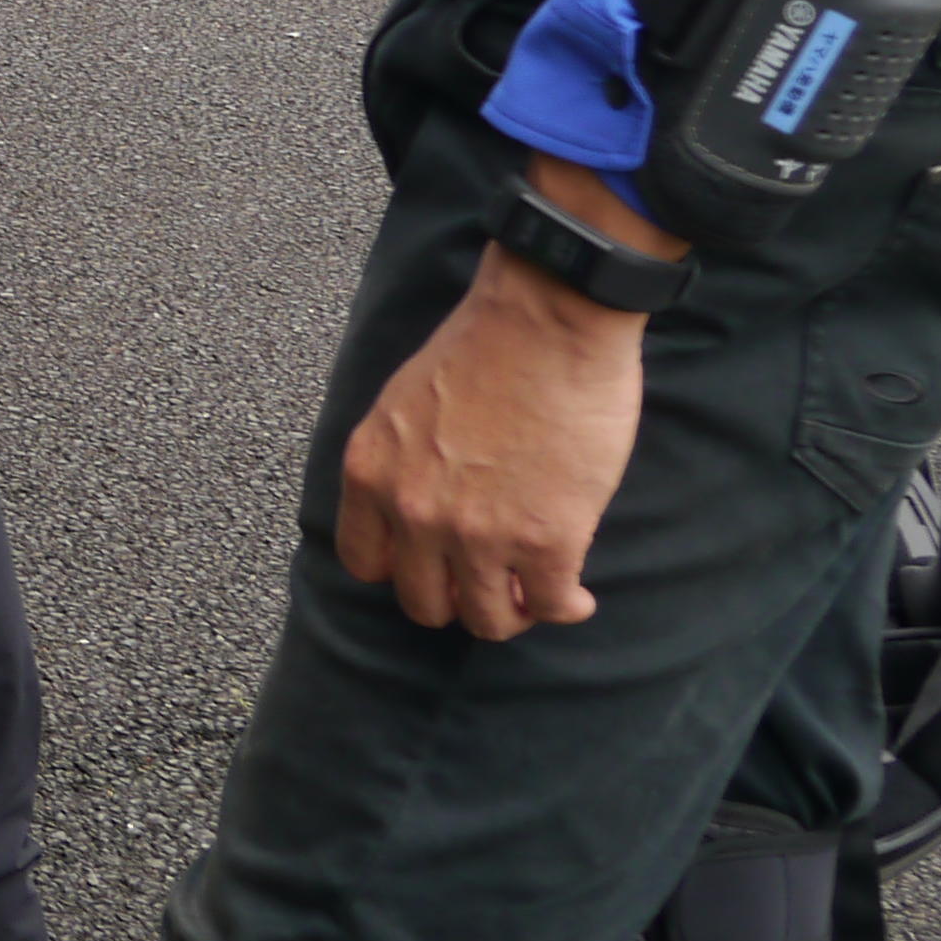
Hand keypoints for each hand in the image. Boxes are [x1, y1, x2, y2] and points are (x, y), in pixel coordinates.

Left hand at [333, 164, 662, 639]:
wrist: (545, 323)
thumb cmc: (483, 348)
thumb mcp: (403, 407)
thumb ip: (402, 463)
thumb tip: (421, 504)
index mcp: (371, 474)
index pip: (365, 562)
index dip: (403, 571)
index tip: (432, 564)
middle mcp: (413, 513)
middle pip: (423, 602)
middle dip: (457, 599)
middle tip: (490, 584)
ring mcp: (478, 533)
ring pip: (486, 618)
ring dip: (512, 612)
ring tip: (534, 595)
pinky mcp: (546, 539)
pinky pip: (550, 604)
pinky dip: (565, 607)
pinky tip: (576, 596)